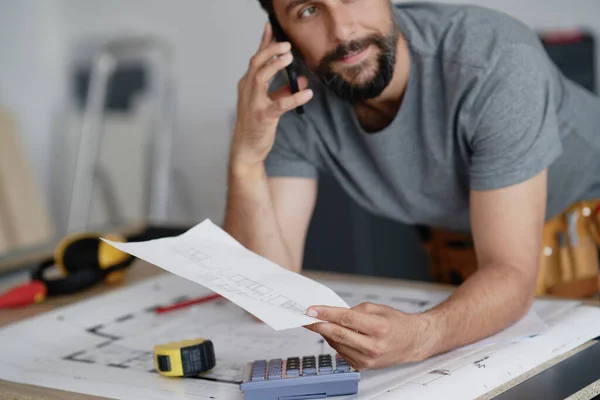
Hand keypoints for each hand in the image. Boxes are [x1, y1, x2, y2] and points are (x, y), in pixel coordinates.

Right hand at [231, 22, 312, 167]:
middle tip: (286, 44)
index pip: (256, 59)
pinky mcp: (263, 117)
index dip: (264, 42)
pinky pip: (280, 105)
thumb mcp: (270, 103)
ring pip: (260, 78)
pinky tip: (307, 93)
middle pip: (256, 63)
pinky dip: (294, 97)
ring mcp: (254, 104)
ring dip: (274, 66)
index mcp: (248, 85)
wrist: (246, 148)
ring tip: (289, 58)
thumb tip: (302, 80)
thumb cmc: (256, 124)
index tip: (272, 28)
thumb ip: (284, 90)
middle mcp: (248, 91)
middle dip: (270, 50)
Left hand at [305, 303, 434, 369]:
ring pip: (337, 344)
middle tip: (306, 318)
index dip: (326, 314)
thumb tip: (332, 314)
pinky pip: (342, 353)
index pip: (346, 319)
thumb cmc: (396, 323)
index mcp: (379, 328)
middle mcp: (374, 346)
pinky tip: (335, 334)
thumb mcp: (377, 308)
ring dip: (326, 333)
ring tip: (321, 323)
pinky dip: (335, 342)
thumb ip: (354, 311)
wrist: (411, 342)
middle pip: (338, 334)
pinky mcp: (363, 366)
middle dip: (319, 325)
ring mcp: (368, 359)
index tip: (312, 310)